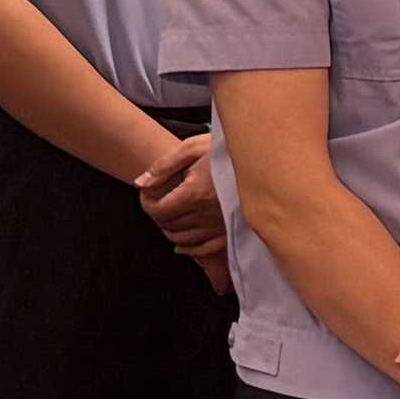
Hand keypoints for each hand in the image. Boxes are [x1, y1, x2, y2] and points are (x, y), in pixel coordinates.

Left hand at [131, 130, 228, 260]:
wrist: (258, 155)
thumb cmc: (225, 148)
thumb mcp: (191, 148)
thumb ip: (163, 167)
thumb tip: (141, 183)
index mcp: (194, 194)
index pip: (158, 211)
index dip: (146, 203)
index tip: (148, 193)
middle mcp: (207, 214)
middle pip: (169, 226)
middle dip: (157, 214)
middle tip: (159, 201)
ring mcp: (220, 225)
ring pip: (183, 240)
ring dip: (171, 230)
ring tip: (170, 217)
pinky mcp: (231, 230)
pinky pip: (204, 249)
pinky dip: (190, 249)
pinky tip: (182, 245)